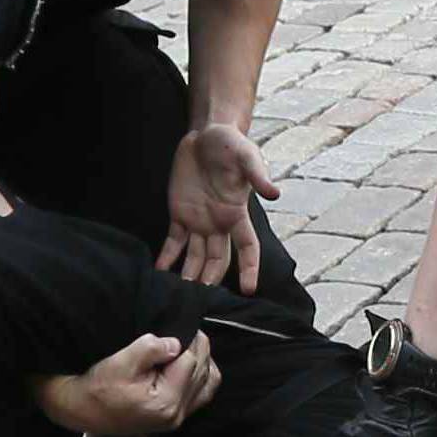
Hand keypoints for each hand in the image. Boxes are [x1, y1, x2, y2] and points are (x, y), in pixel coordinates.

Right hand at [36, 330, 219, 436]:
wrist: (82, 410)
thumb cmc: (98, 386)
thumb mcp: (121, 362)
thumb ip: (150, 349)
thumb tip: (176, 342)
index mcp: (166, 401)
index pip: (191, 361)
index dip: (189, 338)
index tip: (180, 322)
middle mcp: (177, 414)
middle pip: (203, 371)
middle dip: (198, 348)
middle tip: (185, 329)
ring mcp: (177, 419)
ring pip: (208, 383)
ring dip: (202, 361)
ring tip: (186, 344)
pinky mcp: (174, 418)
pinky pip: (201, 394)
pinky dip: (200, 376)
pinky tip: (188, 362)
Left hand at [159, 124, 279, 292]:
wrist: (207, 134)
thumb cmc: (231, 144)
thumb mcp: (247, 156)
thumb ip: (258, 175)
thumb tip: (275, 194)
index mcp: (237, 214)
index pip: (247, 247)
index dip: (249, 268)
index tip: (249, 289)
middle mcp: (220, 223)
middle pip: (218, 260)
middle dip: (211, 280)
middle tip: (203, 302)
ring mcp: (199, 221)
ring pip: (196, 257)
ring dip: (190, 276)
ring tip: (181, 296)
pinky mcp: (180, 214)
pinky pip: (174, 242)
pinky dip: (168, 257)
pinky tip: (161, 272)